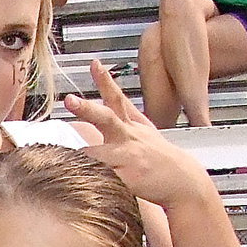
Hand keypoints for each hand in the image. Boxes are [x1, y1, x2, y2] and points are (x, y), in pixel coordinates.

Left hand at [64, 60, 212, 207]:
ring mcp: (129, 157)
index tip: (95, 64)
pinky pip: (103, 177)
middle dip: (86, 108)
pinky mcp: (129, 178)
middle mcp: (129, 137)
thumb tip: (105, 90)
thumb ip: (124, 111)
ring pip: (96, 153)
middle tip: (69, 100)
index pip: (117, 98)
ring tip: (63, 154)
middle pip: (106, 118)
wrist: (184, 182)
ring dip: (80, 154)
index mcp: (131, 125)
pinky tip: (78, 181)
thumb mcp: (144, 129)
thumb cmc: (158, 157)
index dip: (105, 81)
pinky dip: (90, 178)